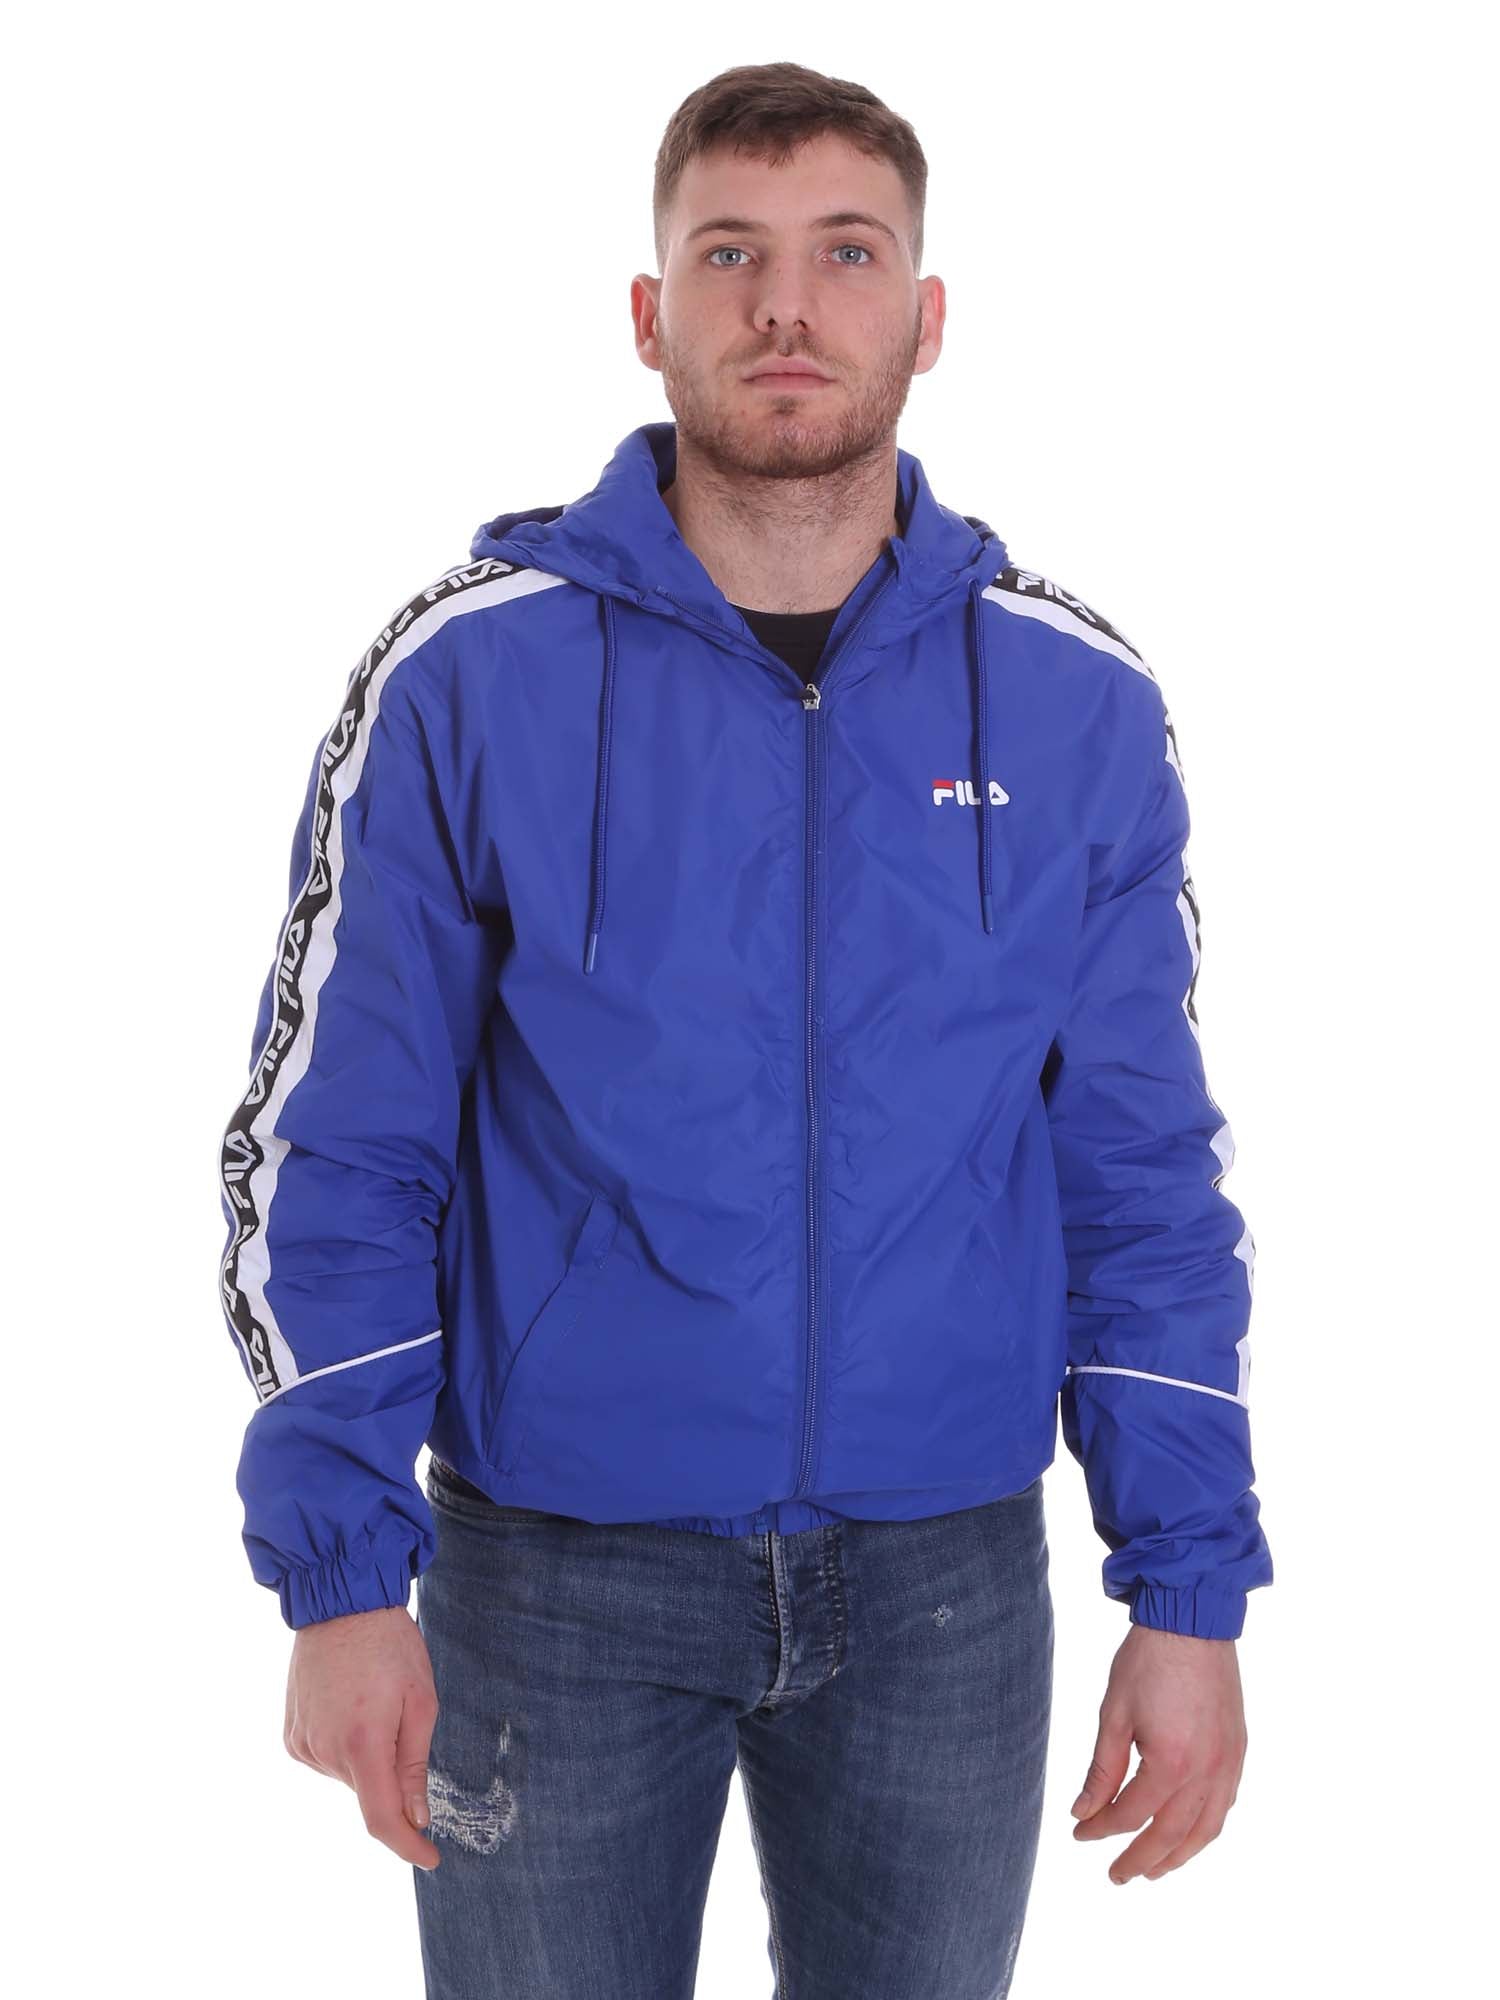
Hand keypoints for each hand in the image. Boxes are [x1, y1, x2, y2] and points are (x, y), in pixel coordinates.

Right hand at [283, 1603, 442, 1870]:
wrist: (340, 1604)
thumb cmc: (390, 1646)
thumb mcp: (420, 1701)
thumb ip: (414, 1765)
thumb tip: (416, 1818)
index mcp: (362, 1744)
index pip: (382, 1819)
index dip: (407, 1845)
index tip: (430, 1858)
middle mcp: (325, 1752)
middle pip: (368, 1793)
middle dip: (393, 1776)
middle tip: (403, 1723)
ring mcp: (303, 1745)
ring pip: (348, 1777)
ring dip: (368, 1758)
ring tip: (374, 1704)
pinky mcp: (291, 1736)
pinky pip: (327, 1759)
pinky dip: (346, 1748)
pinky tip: (352, 1708)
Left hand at [1070, 1622, 1246, 1882]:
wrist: (1192, 1621)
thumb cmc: (1149, 1661)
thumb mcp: (1114, 1714)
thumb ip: (1102, 1770)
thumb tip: (1083, 1811)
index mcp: (1170, 1764)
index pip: (1130, 1815)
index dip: (1101, 1829)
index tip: (1079, 1832)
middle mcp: (1206, 1773)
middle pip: (1170, 1835)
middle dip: (1139, 1859)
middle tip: (1115, 1876)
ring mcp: (1228, 1765)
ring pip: (1204, 1831)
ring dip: (1177, 1856)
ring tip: (1152, 1870)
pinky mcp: (1238, 1752)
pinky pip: (1224, 1807)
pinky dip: (1204, 1830)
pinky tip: (1187, 1834)